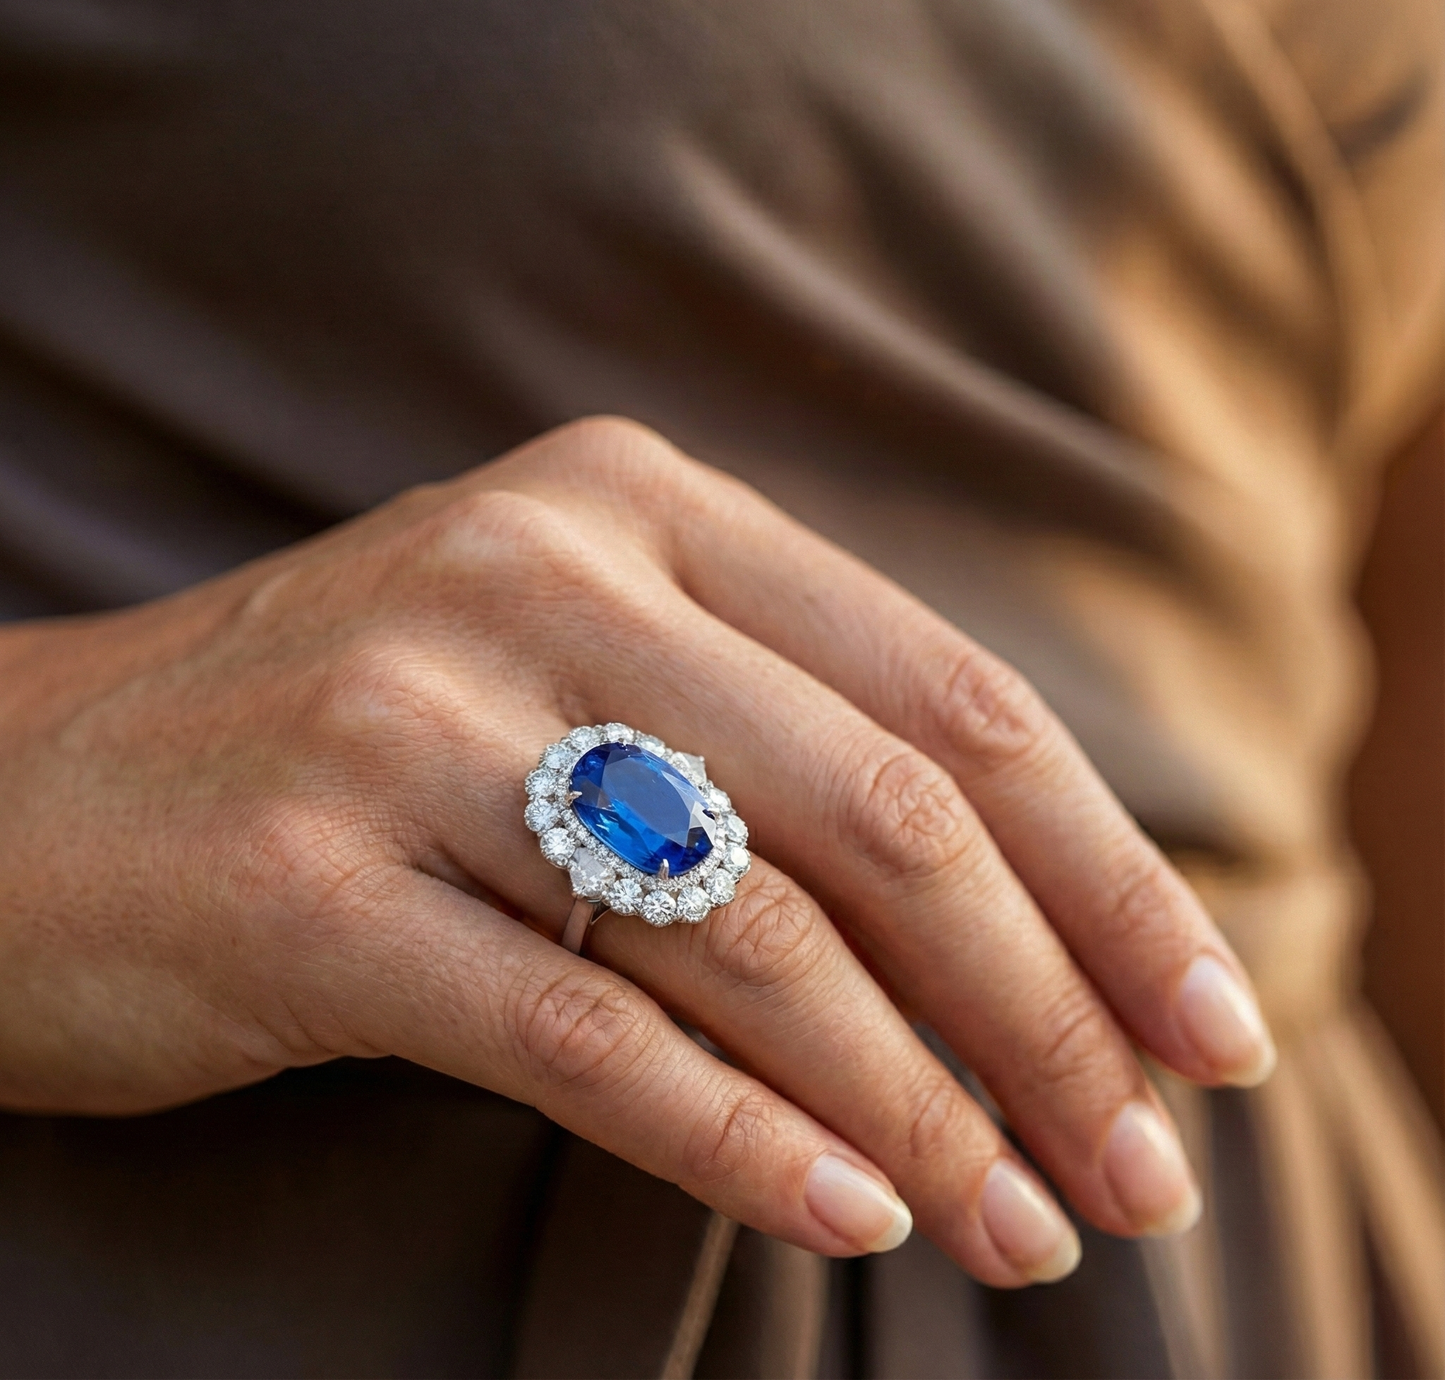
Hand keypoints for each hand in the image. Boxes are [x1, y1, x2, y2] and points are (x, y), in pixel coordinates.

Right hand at [0, 418, 1274, 1284]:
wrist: (35, 786)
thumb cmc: (353, 744)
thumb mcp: (584, 686)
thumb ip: (779, 754)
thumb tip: (1027, 933)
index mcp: (639, 508)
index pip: (948, 700)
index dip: (1107, 875)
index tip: (1209, 1026)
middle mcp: (538, 575)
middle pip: (884, 813)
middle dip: (1049, 1009)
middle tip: (1140, 1170)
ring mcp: (411, 718)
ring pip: (748, 930)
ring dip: (915, 1100)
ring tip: (1017, 1221)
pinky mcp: (305, 880)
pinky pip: (578, 1026)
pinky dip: (737, 1134)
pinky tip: (850, 1212)